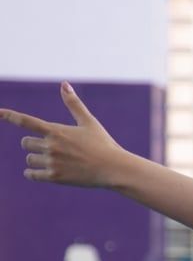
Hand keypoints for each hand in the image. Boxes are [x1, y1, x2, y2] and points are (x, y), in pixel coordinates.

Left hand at [0, 82, 124, 187]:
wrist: (114, 169)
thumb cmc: (103, 144)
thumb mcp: (89, 122)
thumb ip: (73, 104)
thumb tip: (64, 83)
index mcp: (56, 130)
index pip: (25, 121)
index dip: (9, 116)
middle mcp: (51, 145)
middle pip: (25, 143)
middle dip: (34, 144)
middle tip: (50, 148)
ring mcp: (52, 162)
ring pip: (29, 159)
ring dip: (36, 159)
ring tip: (54, 161)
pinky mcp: (55, 177)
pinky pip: (32, 174)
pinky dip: (32, 173)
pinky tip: (38, 173)